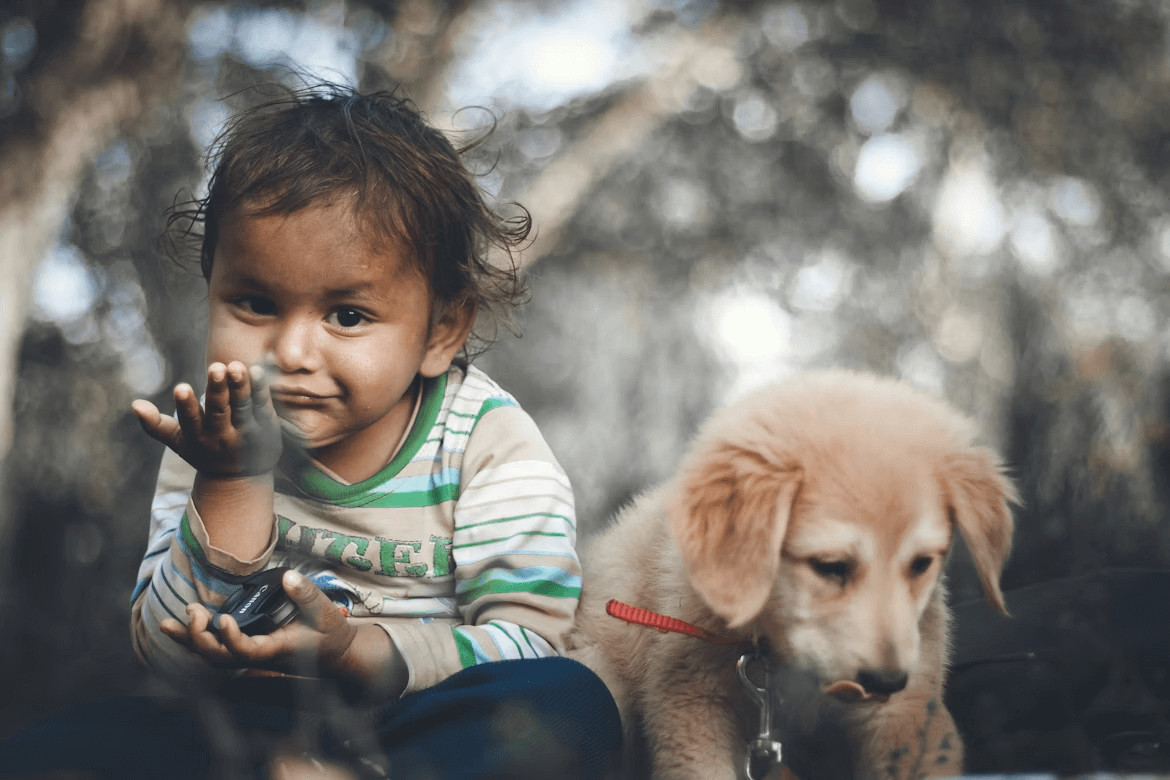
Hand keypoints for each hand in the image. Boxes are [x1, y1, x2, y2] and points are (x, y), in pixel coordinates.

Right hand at [132, 361, 281, 477]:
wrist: (241, 478)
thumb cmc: (204, 451)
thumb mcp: (178, 442)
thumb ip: (155, 424)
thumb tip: (134, 404)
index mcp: (198, 437)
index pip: (191, 420)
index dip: (186, 405)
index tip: (181, 388)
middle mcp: (222, 435)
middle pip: (220, 411)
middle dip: (217, 390)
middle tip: (216, 368)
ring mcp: (246, 432)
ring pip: (243, 407)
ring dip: (240, 386)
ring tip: (236, 366)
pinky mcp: (266, 426)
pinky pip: (263, 405)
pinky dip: (260, 389)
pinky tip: (256, 370)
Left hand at [160, 569, 357, 675]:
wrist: (334, 652)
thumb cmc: (330, 633)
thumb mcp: (324, 612)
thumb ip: (306, 594)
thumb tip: (288, 577)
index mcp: (276, 650)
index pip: (246, 652)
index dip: (231, 640)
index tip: (223, 618)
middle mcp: (258, 657)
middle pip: (219, 659)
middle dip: (199, 639)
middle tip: (191, 611)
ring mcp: (250, 654)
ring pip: (212, 656)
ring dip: (189, 641)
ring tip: (167, 623)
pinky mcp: (247, 647)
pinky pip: (215, 649)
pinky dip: (196, 639)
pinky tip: (183, 624)